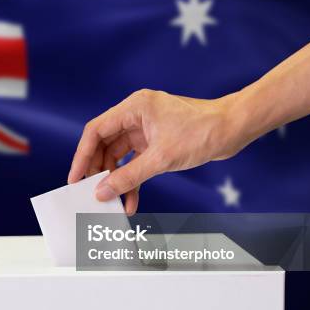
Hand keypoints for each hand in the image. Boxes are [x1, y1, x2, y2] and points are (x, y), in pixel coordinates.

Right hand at [67, 89, 243, 213]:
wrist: (235, 129)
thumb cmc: (203, 132)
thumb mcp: (161, 158)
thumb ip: (128, 177)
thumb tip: (102, 192)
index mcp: (134, 107)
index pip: (96, 131)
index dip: (82, 156)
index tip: (74, 178)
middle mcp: (136, 115)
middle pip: (104, 145)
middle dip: (99, 171)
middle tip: (92, 193)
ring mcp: (145, 128)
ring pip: (119, 156)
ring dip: (116, 179)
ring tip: (113, 201)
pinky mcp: (155, 141)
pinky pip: (135, 162)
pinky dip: (133, 179)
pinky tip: (131, 199)